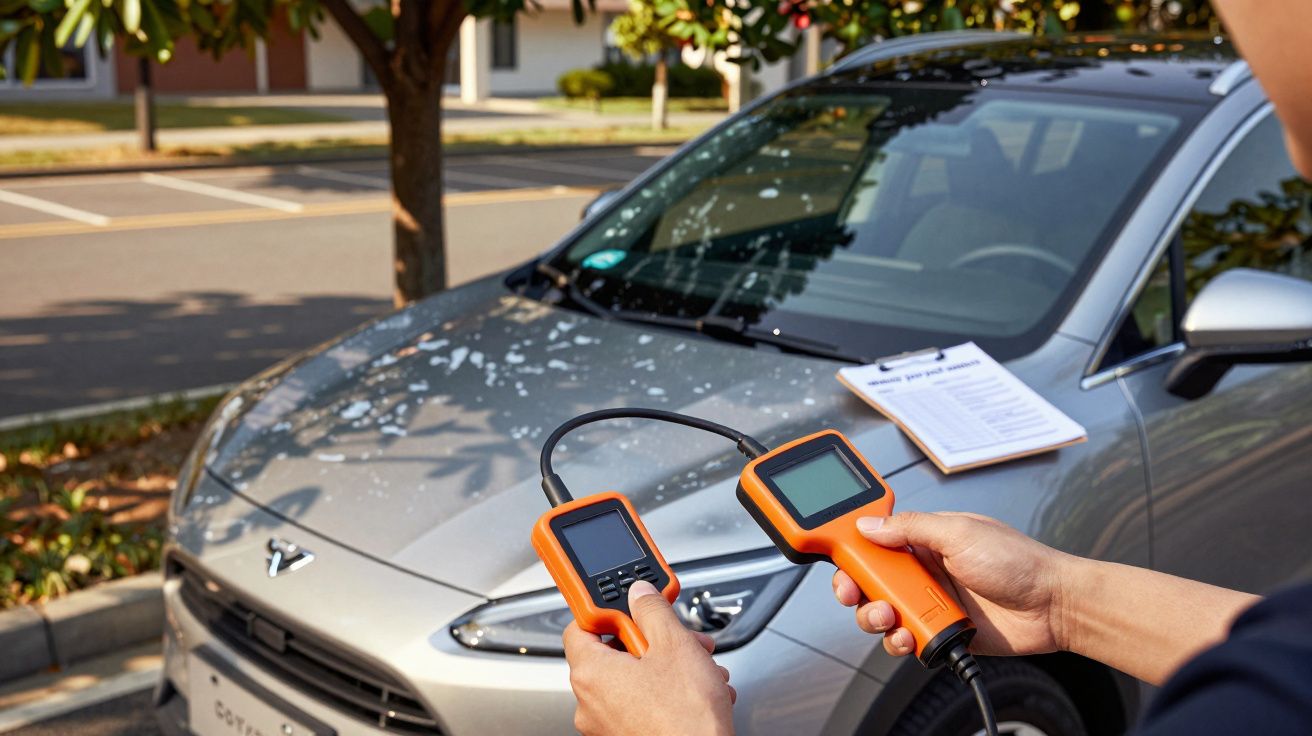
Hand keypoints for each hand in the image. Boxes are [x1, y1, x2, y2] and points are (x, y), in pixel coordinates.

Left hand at [563, 580, 735, 735]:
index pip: (580, 625)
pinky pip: (641, 703)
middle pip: (613, 652)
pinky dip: (665, 692)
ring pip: (633, 678)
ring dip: (666, 665)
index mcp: (590, 673)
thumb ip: (652, 610)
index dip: (605, 610)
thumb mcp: (674, 645)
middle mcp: (589, 702)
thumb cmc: (685, 718)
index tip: (626, 604)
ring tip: (697, 667)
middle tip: (677, 636)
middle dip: (651, 639)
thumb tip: (640, 594)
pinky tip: (695, 690)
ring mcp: (606, 724)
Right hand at [831, 512, 1072, 658]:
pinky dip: (900, 642)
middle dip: (856, 590)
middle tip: (857, 595)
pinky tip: (910, 637)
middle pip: (870, 581)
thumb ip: (911, 528)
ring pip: (881, 613)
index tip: (841, 560)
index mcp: (924, 540)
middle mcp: (923, 571)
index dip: (852, 551)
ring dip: (875, 618)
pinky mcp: (940, 632)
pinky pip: (905, 640)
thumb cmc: (1018, 562)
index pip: (875, 542)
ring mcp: (930, 603)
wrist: (1054, 606)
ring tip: (889, 618)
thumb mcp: (960, 533)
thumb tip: (869, 524)